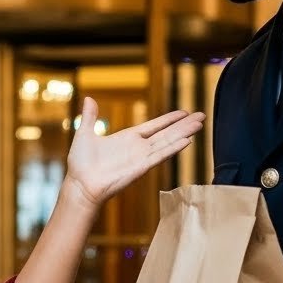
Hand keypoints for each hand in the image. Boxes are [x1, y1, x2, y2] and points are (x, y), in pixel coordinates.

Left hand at [65, 98, 204, 208]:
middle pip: (166, 133)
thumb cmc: (81, 164)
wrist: (80, 185)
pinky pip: (160, 156)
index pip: (154, 126)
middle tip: (201, 115)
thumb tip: (88, 98)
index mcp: (127, 138)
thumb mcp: (85, 134)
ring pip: (167, 142)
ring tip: (200, 124)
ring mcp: (141, 157)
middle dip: (184, 124)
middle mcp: (138, 147)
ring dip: (184, 133)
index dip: (169, 119)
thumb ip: (90, 117)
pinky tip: (187, 141)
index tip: (183, 112)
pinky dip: (173, 148)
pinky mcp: (141, 167)